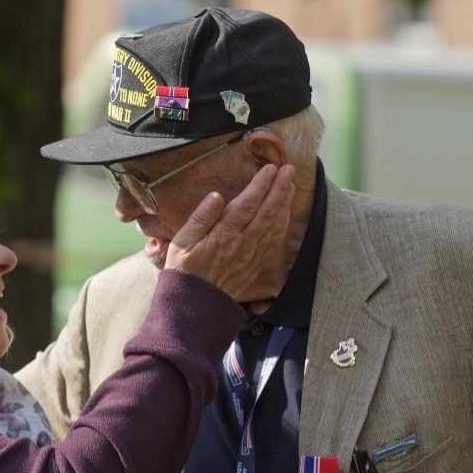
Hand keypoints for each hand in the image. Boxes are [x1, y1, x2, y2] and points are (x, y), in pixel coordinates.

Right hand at [164, 164, 294, 299]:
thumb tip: (217, 196)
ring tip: (291, 185)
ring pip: (274, 226)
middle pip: (267, 212)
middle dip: (280, 189)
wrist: (194, 304)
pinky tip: (286, 214)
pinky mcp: (256, 266)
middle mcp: (242, 245)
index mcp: (223, 236)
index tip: (270, 168)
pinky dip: (283, 225)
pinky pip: (275, 243)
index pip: (247, 204)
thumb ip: (201, 217)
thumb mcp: (182, 241)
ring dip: (285, 204)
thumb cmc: (184, 270)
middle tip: (288, 169)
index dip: (261, 184)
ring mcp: (252, 256)